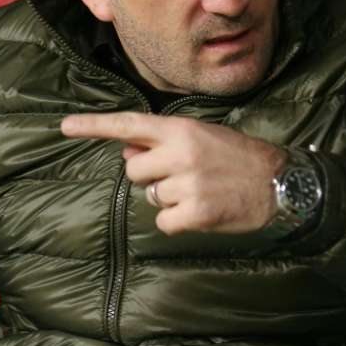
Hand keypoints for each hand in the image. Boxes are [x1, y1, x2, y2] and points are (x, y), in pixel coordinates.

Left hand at [61, 112, 287, 235]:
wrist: (280, 183)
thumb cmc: (239, 158)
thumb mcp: (203, 136)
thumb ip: (165, 141)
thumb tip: (127, 150)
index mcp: (182, 129)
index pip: (130, 124)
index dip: (94, 126)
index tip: (65, 126)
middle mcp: (181, 153)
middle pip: (133, 169)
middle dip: (150, 175)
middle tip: (182, 175)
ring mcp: (187, 184)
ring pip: (150, 197)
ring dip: (168, 198)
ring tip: (199, 190)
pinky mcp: (195, 213)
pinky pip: (163, 221)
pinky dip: (176, 221)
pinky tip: (200, 211)